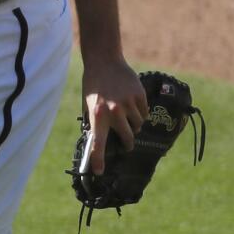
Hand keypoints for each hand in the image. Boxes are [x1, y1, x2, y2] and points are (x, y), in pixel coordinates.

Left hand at [81, 57, 148, 173]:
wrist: (104, 61)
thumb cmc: (93, 85)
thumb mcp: (88, 104)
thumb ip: (95, 121)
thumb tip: (97, 140)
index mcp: (97, 115)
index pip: (98, 143)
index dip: (98, 159)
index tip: (99, 172)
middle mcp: (114, 112)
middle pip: (128, 138)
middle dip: (128, 142)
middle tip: (127, 144)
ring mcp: (128, 104)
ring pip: (138, 125)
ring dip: (134, 123)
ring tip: (125, 112)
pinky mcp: (139, 96)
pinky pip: (144, 112)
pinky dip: (140, 112)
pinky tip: (132, 102)